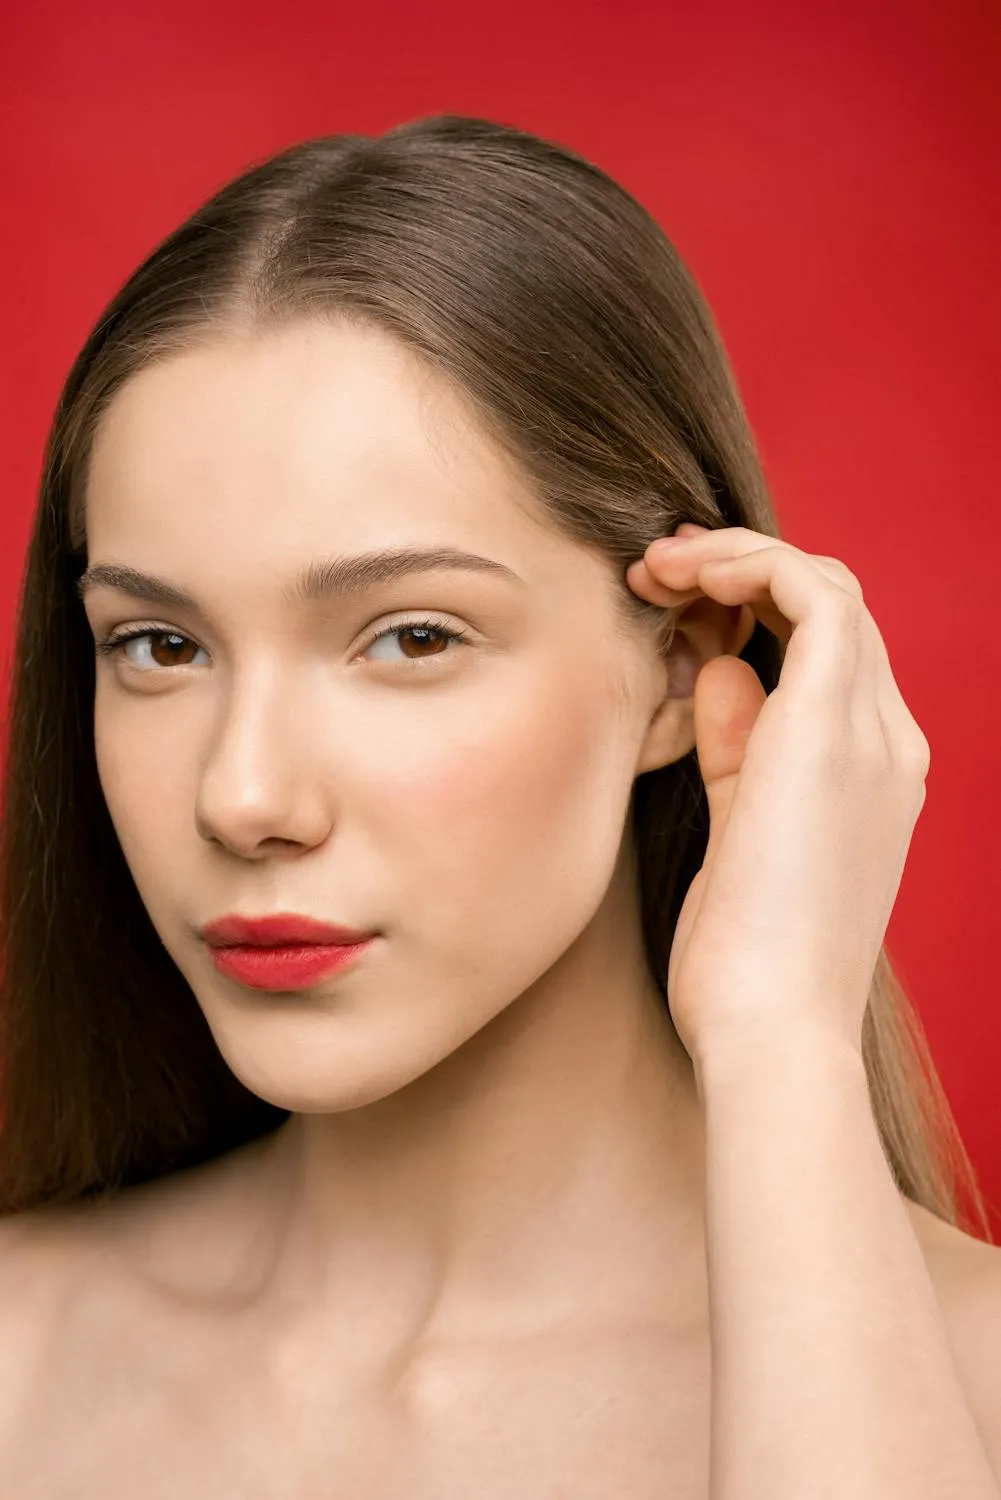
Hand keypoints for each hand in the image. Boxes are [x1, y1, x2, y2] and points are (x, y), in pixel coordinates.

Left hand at [625, 523, 930, 1065]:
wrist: (772, 1032)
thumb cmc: (745, 961)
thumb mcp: (739, 834)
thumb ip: (737, 749)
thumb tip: (717, 670)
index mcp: (873, 773)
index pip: (829, 654)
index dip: (756, 608)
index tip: (676, 605)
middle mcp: (888, 743)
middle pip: (833, 609)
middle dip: (742, 570)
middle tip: (658, 569)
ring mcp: (871, 733)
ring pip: (828, 588)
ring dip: (739, 558)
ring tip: (659, 566)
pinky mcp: (834, 728)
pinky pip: (813, 597)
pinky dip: (752, 567)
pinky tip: (688, 576)